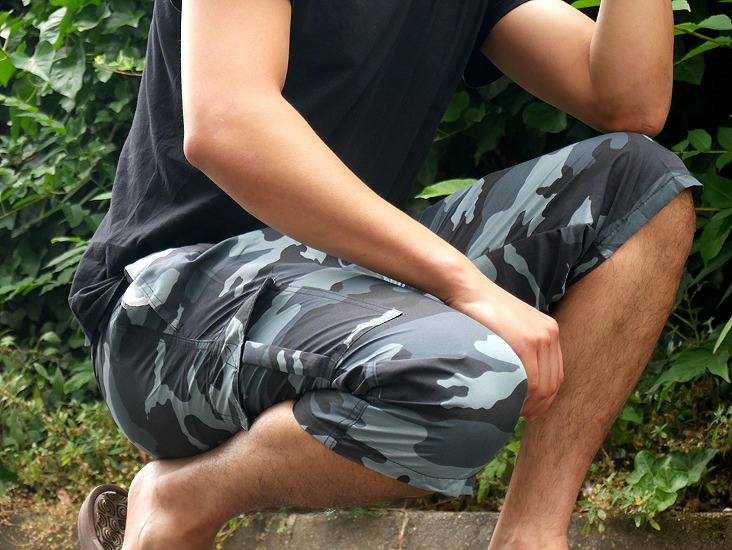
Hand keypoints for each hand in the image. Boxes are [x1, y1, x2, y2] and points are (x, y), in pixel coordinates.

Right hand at [444, 277, 563, 420]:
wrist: (469, 289)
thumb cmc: (481, 310)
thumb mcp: (509, 328)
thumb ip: (519, 348)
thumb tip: (518, 379)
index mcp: (549, 330)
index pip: (557, 374)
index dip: (547, 397)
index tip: (532, 410)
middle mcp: (550, 333)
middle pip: (554, 382)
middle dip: (540, 404)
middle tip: (522, 415)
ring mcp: (539, 337)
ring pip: (543, 384)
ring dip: (530, 403)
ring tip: (514, 411)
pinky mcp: (525, 341)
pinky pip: (531, 379)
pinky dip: (523, 395)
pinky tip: (510, 401)